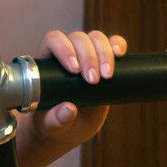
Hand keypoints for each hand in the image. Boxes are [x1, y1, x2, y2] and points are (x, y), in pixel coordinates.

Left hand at [25, 28, 125, 148]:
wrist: (69, 129)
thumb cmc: (53, 124)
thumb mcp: (51, 125)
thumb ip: (56, 119)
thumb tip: (69, 108)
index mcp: (46, 63)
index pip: (53, 40)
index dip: (64, 49)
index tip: (74, 70)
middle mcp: (66, 54)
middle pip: (77, 38)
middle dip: (88, 56)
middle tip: (93, 81)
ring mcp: (86, 57)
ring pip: (95, 38)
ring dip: (104, 53)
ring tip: (107, 77)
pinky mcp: (104, 64)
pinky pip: (112, 44)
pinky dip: (118, 44)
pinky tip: (120, 54)